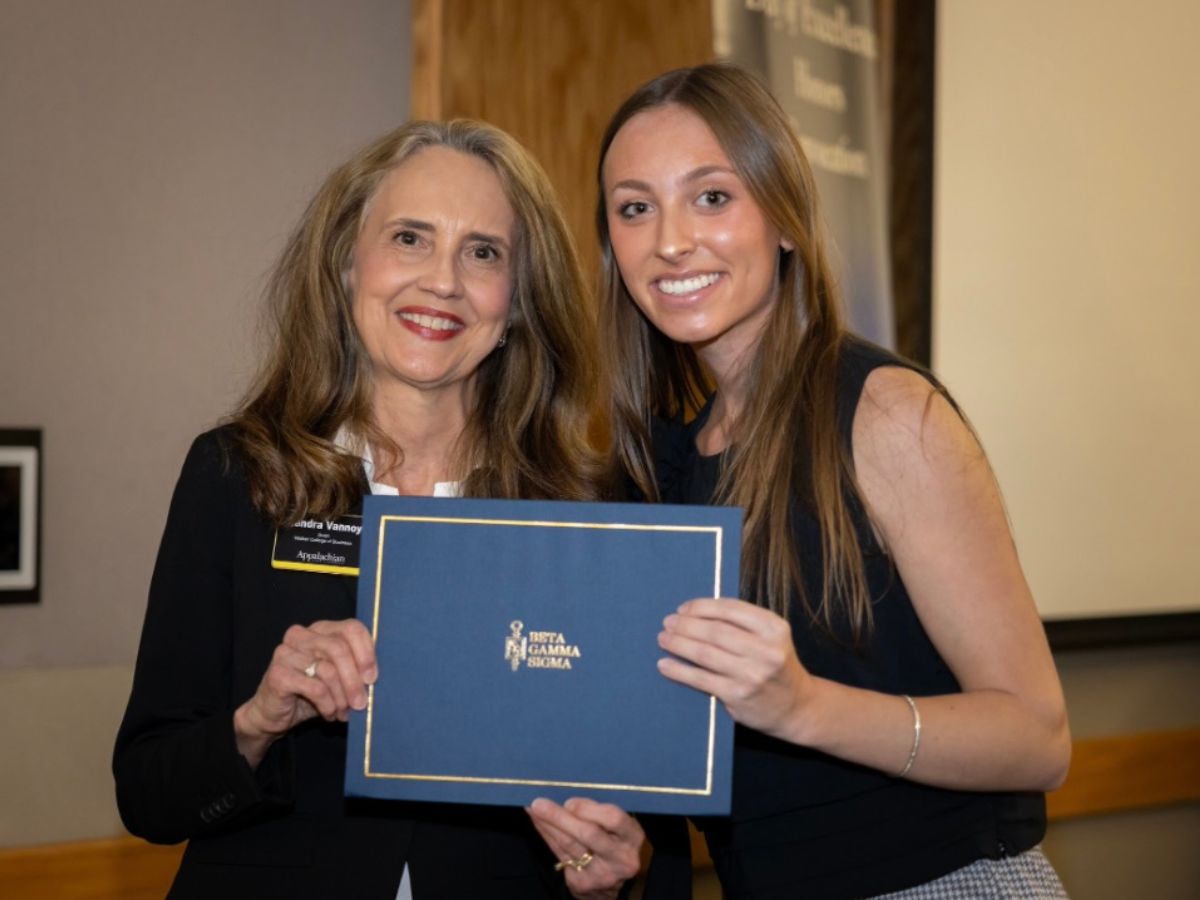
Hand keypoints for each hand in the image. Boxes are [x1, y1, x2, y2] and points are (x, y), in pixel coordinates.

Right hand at [234, 619, 376, 766]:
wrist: (272, 714)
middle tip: (362, 703)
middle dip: (354, 680)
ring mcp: (286, 652)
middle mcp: (301, 635)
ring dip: (341, 697)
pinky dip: (328, 704)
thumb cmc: (310, 692)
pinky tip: (329, 713)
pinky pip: (315, 687)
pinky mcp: (278, 673)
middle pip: (339, 649)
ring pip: (328, 670)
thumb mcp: (337, 677)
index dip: (366, 652)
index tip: (373, 678)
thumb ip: (354, 669)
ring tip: (343, 712)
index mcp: (320, 629)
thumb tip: (375, 678)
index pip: (351, 628)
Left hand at [527, 797, 642, 899]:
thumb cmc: (614, 842)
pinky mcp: (582, 883)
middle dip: (560, 817)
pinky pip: (560, 855)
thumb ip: (600, 812)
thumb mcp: (619, 826)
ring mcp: (601, 873)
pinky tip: (539, 823)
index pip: (614, 819)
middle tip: (539, 803)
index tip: (570, 802)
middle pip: (588, 834)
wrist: (612, 883)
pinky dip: (547, 836)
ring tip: (533, 809)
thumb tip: (568, 799)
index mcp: (632, 837)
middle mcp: (620, 858)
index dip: (589, 809)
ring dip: (548, 825)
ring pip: (569, 845)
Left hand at [657, 597, 810, 740]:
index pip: (730, 609)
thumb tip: (696, 612)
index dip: (701, 607)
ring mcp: (752, 674)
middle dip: (685, 624)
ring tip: (663, 639)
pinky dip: (679, 670)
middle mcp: (766, 650)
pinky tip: (665, 664)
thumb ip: (742, 623)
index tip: (683, 608)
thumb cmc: (776, 666)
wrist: (796, 707)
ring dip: (678, 644)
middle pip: (714, 631)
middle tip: (668, 623)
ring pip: (704, 653)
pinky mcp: (738, 695)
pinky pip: (700, 679)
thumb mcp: (771, 637)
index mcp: (774, 628)